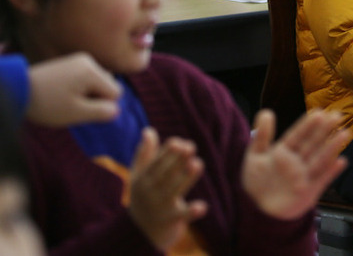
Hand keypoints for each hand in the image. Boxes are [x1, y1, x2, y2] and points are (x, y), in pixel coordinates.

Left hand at [25, 52, 120, 126]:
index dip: (102, 105)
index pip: (116, 92)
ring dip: (88, 93)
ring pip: (97, 81)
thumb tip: (117, 110)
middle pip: (108, 85)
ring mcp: (78, 59)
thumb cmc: (48, 104)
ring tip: (68, 100)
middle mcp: (88, 61)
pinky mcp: (70, 62)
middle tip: (74, 105)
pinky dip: (80, 87)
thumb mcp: (76, 113)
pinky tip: (65, 93)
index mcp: (92, 72)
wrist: (18, 89)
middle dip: (96, 97)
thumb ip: (102, 112)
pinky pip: (86, 76)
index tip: (83, 109)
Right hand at [128, 128, 206, 251]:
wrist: (140, 233)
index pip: (154, 164)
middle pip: (165, 175)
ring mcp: (160, 207)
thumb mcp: (139, 176)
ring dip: (186, 178)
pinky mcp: (171, 221)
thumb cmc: (143, 197)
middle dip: (177, 161)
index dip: (167, 152)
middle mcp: (150, 193)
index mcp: (142, 180)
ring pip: (174, 191)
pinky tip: (202, 206)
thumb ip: (144, 154)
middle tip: (191, 147)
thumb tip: (148, 130)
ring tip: (197, 164)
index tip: (179, 142)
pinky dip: (192, 212)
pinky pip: (182, 216)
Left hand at [242, 109, 348, 219]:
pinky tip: (342, 161)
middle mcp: (298, 161)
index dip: (307, 124)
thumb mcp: (255, 157)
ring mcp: (305, 175)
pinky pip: (322, 179)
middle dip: (324, 130)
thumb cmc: (257, 183)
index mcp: (285, 151)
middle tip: (337, 115)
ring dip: (332, 147)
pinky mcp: (310, 191)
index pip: (298, 135)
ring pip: (320, 158)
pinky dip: (332, 172)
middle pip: (312, 143)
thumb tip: (266, 111)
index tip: (319, 112)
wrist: (259, 211)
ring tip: (345, 133)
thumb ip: (262, 136)